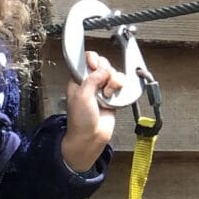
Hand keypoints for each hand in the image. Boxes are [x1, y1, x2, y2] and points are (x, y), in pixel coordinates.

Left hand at [61, 50, 125, 172]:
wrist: (90, 138)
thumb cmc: (80, 120)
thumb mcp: (82, 95)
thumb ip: (92, 79)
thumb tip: (103, 69)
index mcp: (78, 79)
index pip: (87, 60)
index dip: (93, 60)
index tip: (95, 66)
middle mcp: (90, 82)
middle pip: (103, 64)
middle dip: (105, 72)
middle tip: (102, 84)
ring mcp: (102, 89)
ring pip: (113, 73)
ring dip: (113, 81)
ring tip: (107, 94)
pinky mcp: (112, 96)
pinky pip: (120, 84)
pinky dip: (120, 87)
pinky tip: (113, 96)